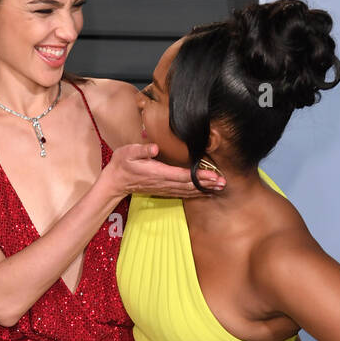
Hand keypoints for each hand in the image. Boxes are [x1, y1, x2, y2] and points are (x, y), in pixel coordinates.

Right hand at [103, 143, 224, 199]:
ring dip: (203, 189)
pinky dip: (194, 193)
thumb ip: (141, 150)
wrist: (115, 182)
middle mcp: (163, 183)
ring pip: (187, 190)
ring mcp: (163, 188)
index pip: (183, 175)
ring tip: (218, 188)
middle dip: (207, 184)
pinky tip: (203, 192)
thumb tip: (154, 147)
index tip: (213, 175)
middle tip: (223, 183)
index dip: (199, 176)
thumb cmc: (122, 164)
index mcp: (158, 172)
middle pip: (189, 184)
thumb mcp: (128, 152)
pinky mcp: (163, 190)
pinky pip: (182, 193)